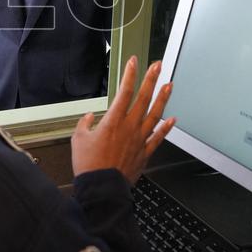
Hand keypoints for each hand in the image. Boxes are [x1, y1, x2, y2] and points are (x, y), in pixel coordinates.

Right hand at [71, 57, 174, 183]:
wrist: (102, 188)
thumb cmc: (89, 165)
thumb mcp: (79, 139)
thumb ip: (85, 124)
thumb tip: (89, 117)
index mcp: (113, 121)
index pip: (125, 91)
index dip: (130, 74)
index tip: (133, 62)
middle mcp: (130, 127)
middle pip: (144, 98)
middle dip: (151, 79)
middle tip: (158, 66)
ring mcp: (140, 139)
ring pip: (155, 114)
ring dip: (163, 98)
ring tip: (169, 85)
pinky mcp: (145, 152)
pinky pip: (158, 137)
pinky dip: (166, 128)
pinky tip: (173, 120)